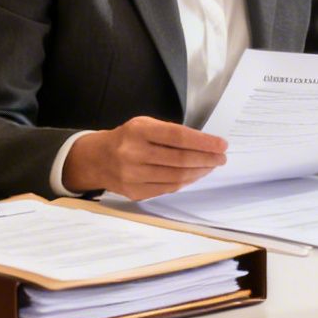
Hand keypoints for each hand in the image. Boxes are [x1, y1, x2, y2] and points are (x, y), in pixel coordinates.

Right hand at [62, 116, 227, 199]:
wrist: (96, 159)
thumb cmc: (127, 138)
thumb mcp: (144, 125)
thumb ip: (170, 133)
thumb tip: (206, 145)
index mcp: (138, 131)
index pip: (177, 137)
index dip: (203, 142)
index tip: (222, 144)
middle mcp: (133, 154)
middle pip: (180, 159)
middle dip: (206, 159)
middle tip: (221, 158)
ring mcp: (132, 176)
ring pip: (176, 177)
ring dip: (199, 172)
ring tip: (211, 166)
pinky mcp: (134, 192)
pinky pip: (167, 188)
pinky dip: (185, 182)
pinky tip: (195, 175)